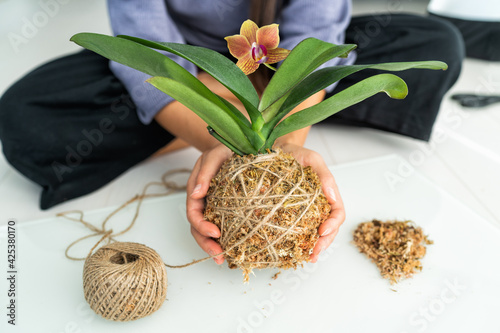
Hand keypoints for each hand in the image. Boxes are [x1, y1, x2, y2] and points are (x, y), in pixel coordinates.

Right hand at [186, 144, 231, 263]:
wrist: (240, 147)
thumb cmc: (225, 149)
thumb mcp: (214, 155)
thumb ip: (205, 172)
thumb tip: (197, 193)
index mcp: (197, 190)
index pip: (193, 212)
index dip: (201, 225)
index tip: (216, 233)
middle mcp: (203, 201)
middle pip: (198, 227)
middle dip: (206, 243)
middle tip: (219, 255)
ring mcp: (214, 207)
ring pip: (208, 231)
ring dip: (213, 246)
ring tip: (223, 259)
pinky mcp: (227, 210)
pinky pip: (224, 226)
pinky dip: (226, 239)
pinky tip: (233, 249)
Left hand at [277, 143, 345, 262]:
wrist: (277, 150)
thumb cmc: (297, 153)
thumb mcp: (312, 159)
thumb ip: (324, 175)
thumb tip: (333, 195)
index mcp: (328, 194)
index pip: (337, 214)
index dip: (333, 225)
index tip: (322, 231)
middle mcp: (319, 205)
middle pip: (328, 229)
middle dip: (324, 243)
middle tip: (314, 254)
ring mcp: (305, 211)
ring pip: (314, 233)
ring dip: (312, 247)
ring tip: (306, 257)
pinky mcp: (290, 213)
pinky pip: (296, 229)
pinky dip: (296, 241)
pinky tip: (291, 250)